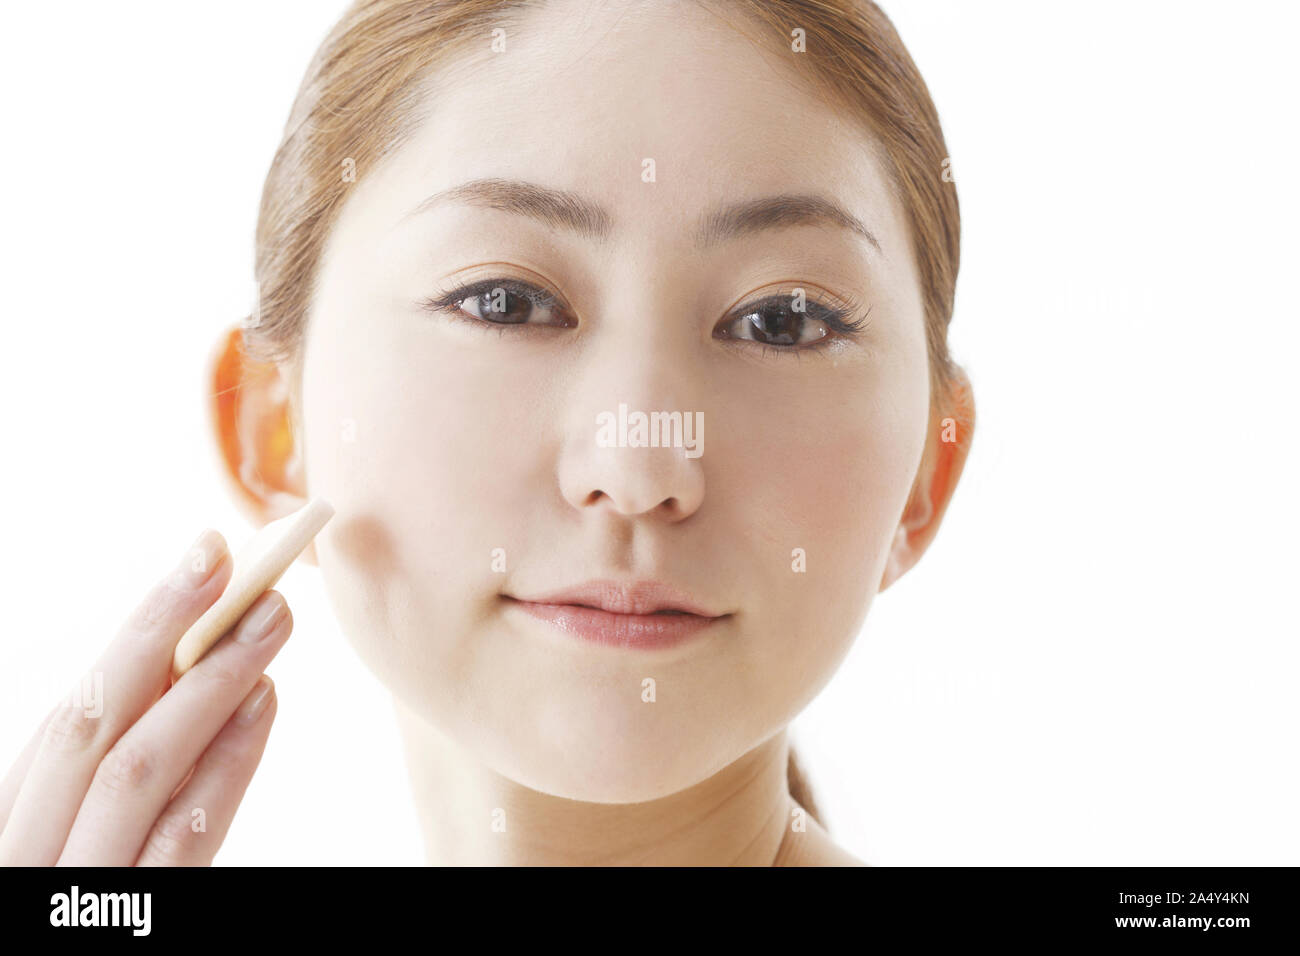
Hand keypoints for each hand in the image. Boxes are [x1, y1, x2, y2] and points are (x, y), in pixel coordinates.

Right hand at [0, 528, 292, 864]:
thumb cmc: (95, 887)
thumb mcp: (84, 845)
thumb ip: (118, 780)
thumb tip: (191, 672)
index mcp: (13, 828)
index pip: (70, 721)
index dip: (139, 636)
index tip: (202, 566)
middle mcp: (28, 853)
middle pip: (90, 724)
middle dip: (160, 632)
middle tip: (229, 560)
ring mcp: (75, 893)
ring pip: (135, 770)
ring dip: (210, 681)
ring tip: (270, 618)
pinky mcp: (135, 921)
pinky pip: (181, 841)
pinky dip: (224, 763)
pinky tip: (262, 703)